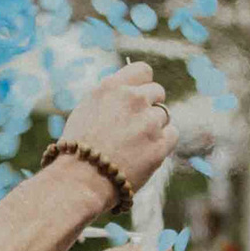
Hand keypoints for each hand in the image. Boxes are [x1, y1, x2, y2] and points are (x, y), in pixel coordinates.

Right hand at [59, 62, 173, 204]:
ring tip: (134, 145)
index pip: (143, 70)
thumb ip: (111, 98)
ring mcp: (149, 121)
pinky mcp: (160, 144)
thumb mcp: (86, 110)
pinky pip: (172, 134)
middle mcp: (133, 99)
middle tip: (136, 125)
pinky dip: (163, 143)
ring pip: (164, 115)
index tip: (139, 96)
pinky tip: (145, 153)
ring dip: (154, 127)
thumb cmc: (77, 149)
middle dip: (149, 106)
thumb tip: (130, 93)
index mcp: (112, 87)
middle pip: (157, 92)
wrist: (80, 180)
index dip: (143, 84)